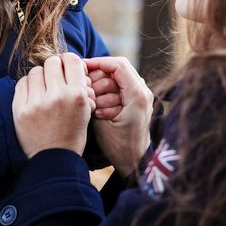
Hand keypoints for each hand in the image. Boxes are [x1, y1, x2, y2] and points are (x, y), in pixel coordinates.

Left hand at [13, 53, 94, 157]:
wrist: (53, 160)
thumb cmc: (72, 133)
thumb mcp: (85, 109)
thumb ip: (80, 86)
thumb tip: (70, 62)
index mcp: (76, 95)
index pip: (71, 60)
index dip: (68, 61)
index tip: (66, 67)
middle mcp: (57, 96)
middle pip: (52, 62)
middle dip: (54, 68)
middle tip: (54, 78)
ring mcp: (37, 103)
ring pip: (36, 71)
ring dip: (40, 77)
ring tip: (43, 89)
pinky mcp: (20, 109)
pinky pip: (22, 83)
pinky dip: (28, 86)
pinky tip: (33, 95)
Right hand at [85, 57, 153, 176]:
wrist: (135, 163)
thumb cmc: (118, 146)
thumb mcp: (101, 121)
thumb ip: (94, 97)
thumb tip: (83, 79)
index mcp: (137, 94)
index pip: (117, 64)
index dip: (98, 62)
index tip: (81, 68)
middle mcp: (143, 91)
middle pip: (116, 68)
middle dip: (98, 77)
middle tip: (86, 90)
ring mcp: (141, 94)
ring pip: (116, 77)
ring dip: (101, 86)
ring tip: (94, 103)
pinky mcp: (137, 100)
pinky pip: (119, 86)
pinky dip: (107, 92)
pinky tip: (99, 106)